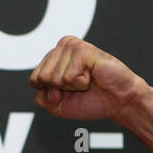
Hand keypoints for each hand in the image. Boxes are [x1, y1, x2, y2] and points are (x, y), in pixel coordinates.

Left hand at [29, 36, 146, 121]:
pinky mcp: (82, 49)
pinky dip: (81, 83)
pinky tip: (92, 76)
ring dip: (73, 86)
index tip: (69, 91)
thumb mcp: (57, 106)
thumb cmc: (91, 100)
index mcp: (53, 58)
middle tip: (80, 85)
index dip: (52, 93)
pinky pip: (68, 77)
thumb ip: (42, 98)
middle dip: (61, 90)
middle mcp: (61, 47)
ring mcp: (71, 46)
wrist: (118, 102)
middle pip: (42, 78)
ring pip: (54, 77)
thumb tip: (45, 83)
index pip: (34, 80)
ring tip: (88, 80)